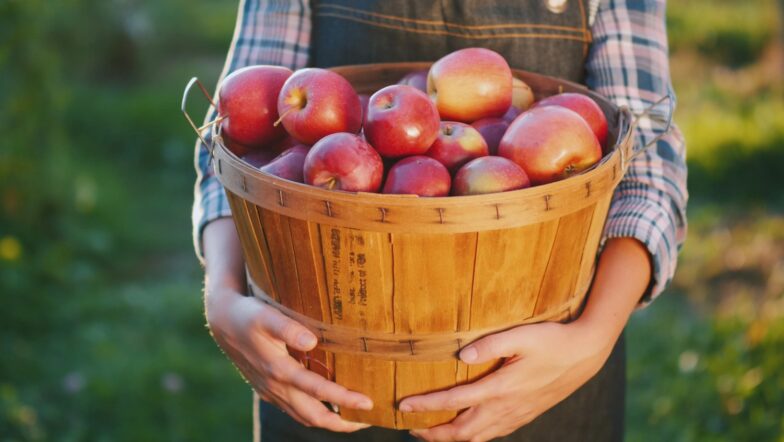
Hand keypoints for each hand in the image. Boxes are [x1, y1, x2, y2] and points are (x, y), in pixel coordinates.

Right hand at [202, 219, 372, 431]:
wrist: (222, 320)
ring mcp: (271, 391)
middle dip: (342, 422)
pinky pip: (295, 410)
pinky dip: (315, 414)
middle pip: (313, 415)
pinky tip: (329, 407)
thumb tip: (312, 341)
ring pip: (303, 416)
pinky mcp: (268, 390)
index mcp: (278, 370)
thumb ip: (287, 328)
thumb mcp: (265, 315)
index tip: (368, 402)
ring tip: (356, 418)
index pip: (317, 390)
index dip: (343, 398)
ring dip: (330, 420)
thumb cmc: (248, 314)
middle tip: (370, 419)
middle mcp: (275, 386)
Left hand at [401, 237, 651, 441]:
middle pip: (461, 432)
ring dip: (450, 439)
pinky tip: (465, 431)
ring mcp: (516, 416)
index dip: (426, 406)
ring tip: (429, 433)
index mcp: (501, 389)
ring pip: (477, 438)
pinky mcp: (524, 415)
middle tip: (410, 427)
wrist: (585, 354)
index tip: (403, 406)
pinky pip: (492, 435)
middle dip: (433, 433)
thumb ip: (490, 344)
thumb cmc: (552, 340)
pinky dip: (472, 438)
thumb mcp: (521, 335)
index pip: (455, 402)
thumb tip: (461, 356)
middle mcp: (506, 408)